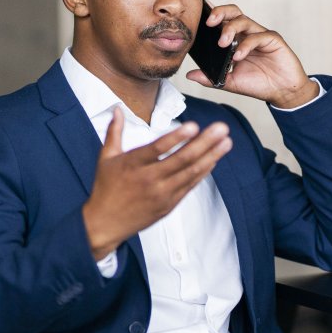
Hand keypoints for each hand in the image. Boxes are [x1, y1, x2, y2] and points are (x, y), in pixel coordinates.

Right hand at [83, 107, 232, 258]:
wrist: (105, 224)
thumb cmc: (106, 188)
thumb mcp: (106, 158)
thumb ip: (115, 131)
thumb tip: (117, 109)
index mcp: (133, 165)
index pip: (158, 149)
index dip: (177, 138)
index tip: (194, 126)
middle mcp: (149, 179)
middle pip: (181, 160)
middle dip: (205, 143)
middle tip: (221, 128)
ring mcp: (161, 194)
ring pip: (191, 173)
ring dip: (211, 156)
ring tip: (226, 142)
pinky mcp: (169, 204)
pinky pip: (190, 185)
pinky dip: (204, 172)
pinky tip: (214, 159)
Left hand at [185, 4, 319, 108]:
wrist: (282, 92)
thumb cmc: (259, 84)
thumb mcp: (230, 83)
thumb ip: (210, 78)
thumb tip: (189, 75)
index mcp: (236, 40)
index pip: (222, 21)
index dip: (211, 14)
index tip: (198, 15)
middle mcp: (247, 33)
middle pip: (233, 12)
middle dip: (220, 12)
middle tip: (209, 23)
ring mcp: (260, 35)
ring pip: (244, 20)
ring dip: (230, 29)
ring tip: (223, 43)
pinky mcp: (273, 40)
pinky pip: (258, 36)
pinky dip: (246, 45)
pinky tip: (238, 56)